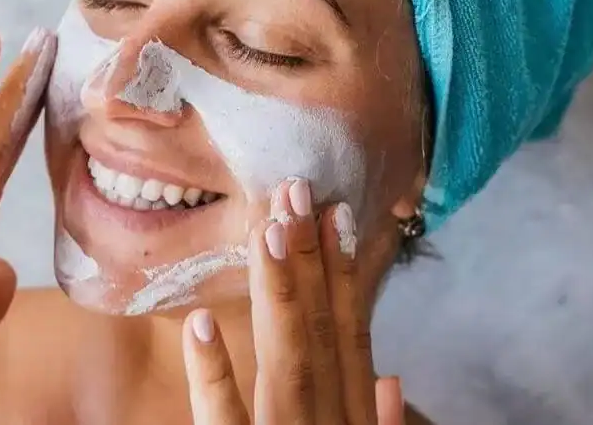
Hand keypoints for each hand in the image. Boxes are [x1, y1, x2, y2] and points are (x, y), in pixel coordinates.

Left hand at [182, 178, 403, 424]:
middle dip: (310, 258)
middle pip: (320, 333)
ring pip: (288, 361)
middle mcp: (329, 424)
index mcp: (353, 420)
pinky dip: (213, 374)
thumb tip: (392, 377)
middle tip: (296, 191)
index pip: (352, 338)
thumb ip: (377, 422)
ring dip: (282, 292)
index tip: (338, 213)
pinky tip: (200, 321)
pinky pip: (223, 423)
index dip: (345, 274)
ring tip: (269, 230)